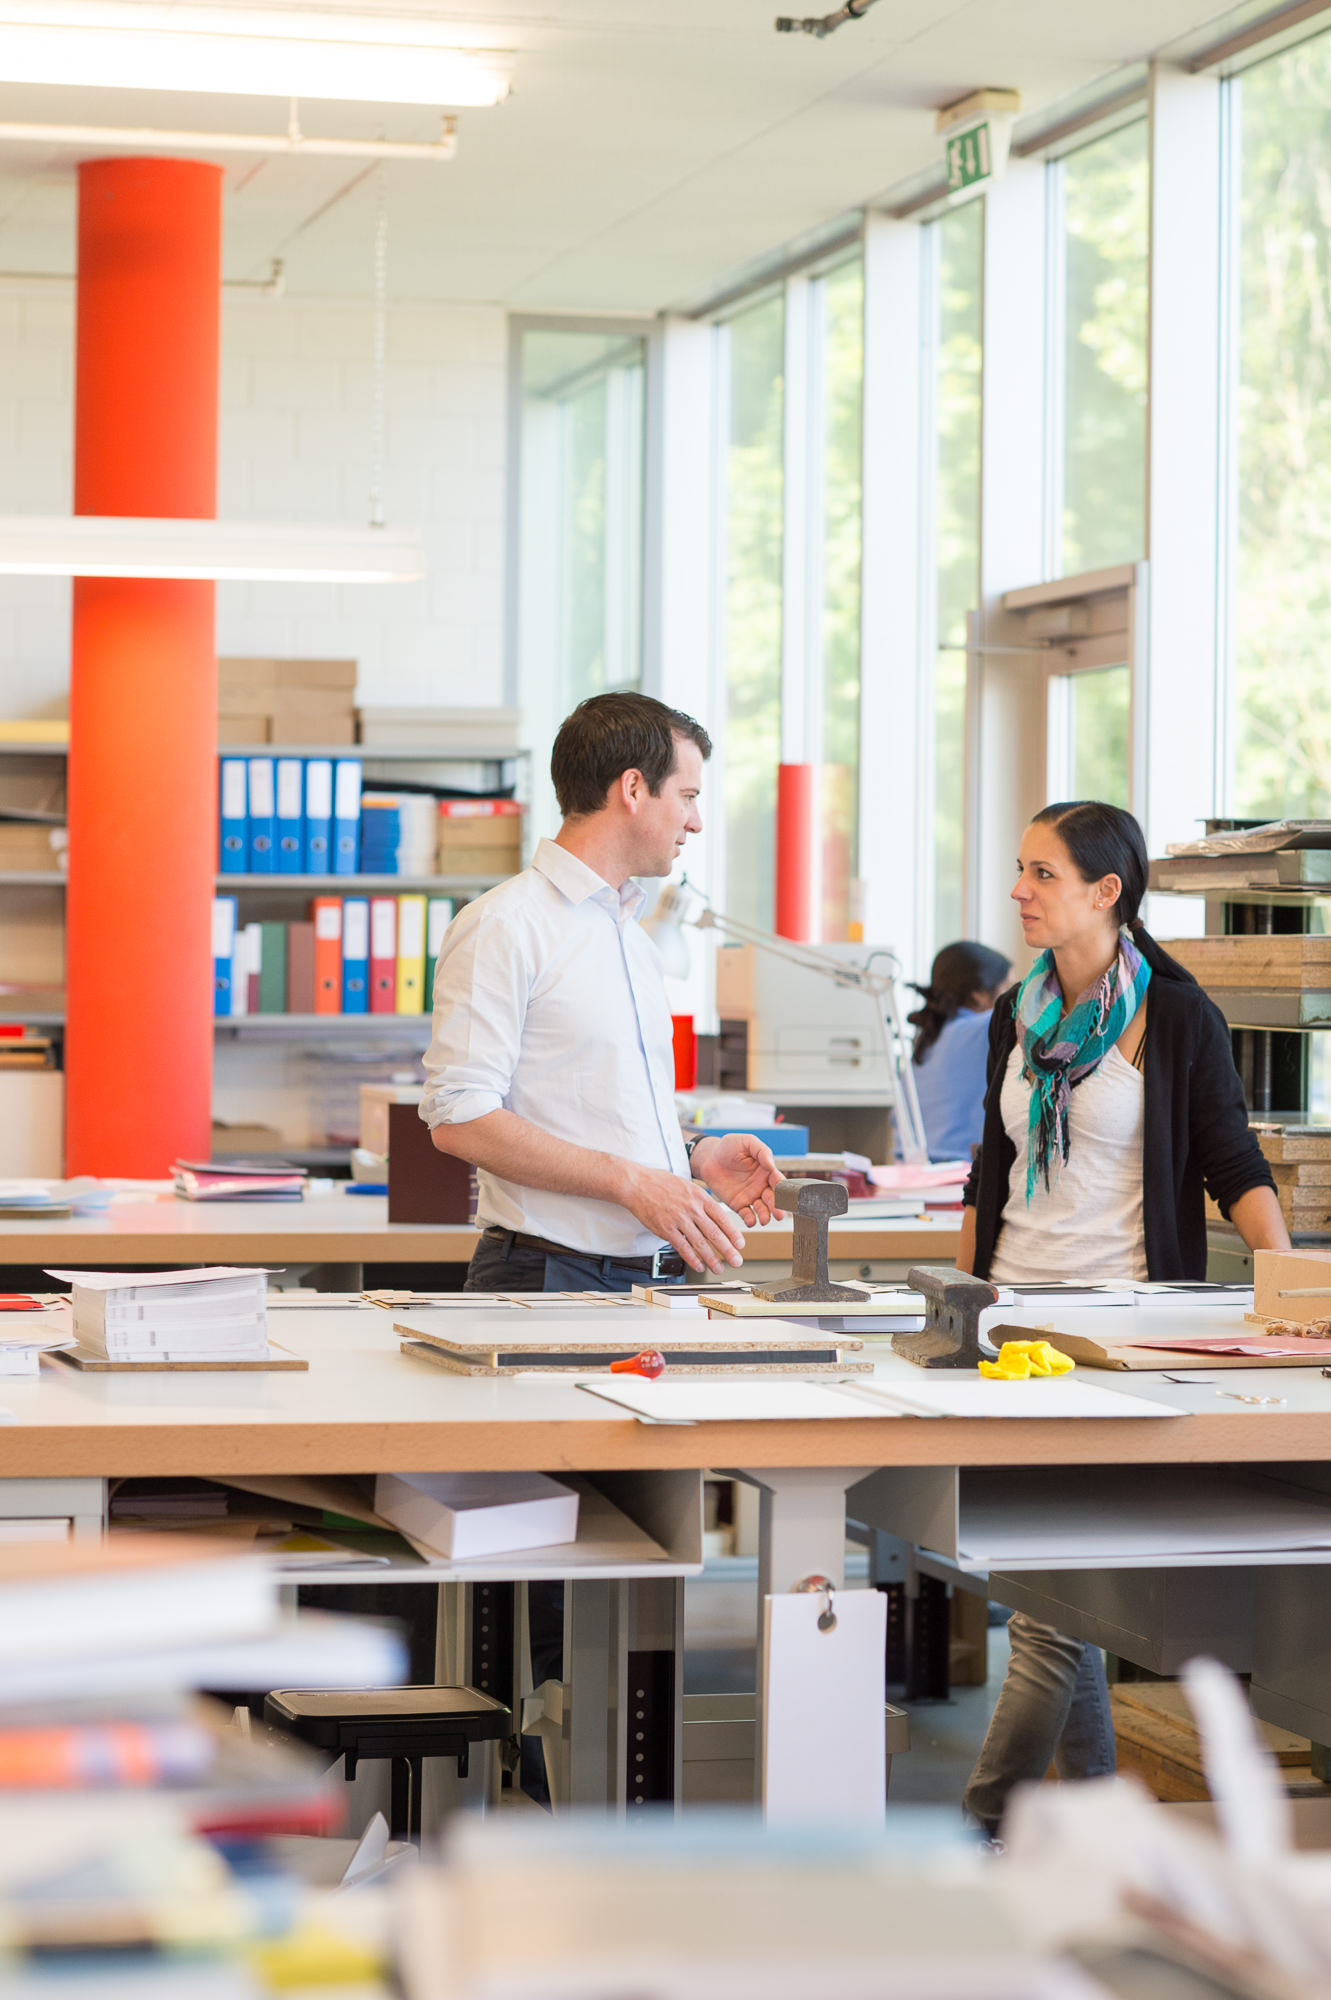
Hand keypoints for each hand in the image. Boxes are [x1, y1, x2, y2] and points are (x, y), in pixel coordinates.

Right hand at [622, 1165, 744, 1274]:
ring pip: (700, 1243)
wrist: (637, 1184)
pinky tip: (699, 1266)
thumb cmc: (661, 1183)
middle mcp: (692, 1209)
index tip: (741, 1244)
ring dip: (711, 1258)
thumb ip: (701, 1200)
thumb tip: (715, 1214)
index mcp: (700, 1197)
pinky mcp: (666, 1229)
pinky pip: (682, 1247)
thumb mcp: (688, 1186)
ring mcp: (679, 1219)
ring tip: (719, 1268)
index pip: (722, 1218)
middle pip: (714, 1233)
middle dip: (728, 1250)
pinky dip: (692, 1259)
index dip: (733, 1234)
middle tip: (737, 1261)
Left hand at [689, 1133, 781, 1227]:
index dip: (782, 1187)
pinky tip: (751, 1221)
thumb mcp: (746, 1142)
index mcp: (766, 1171)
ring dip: (766, 1215)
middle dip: (778, 1207)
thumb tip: (771, 1165)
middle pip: (773, 1198)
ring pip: (763, 1209)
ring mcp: (751, 1196)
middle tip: (779, 1214)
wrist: (709, 1158)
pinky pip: (747, 1214)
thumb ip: (761, 1151)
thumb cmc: (729, 1147)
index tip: (783, 1192)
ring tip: (765, 1220)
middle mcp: (762, 1185)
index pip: (778, 1180)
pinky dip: (750, 1220)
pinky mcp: (739, 1204)